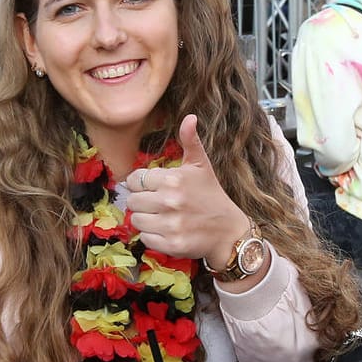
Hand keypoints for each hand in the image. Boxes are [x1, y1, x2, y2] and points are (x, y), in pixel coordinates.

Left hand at [127, 114, 252, 269]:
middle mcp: (169, 200)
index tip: (155, 189)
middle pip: (132, 201)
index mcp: (173, 179)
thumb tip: (190, 117)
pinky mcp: (171, 244)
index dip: (142, 184)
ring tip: (163, 218)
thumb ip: (191, 141)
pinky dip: (153, 237)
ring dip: (146, 220)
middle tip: (159, 205)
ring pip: (136, 220)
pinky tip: (167, 232)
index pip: (135, 180)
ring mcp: (170, 224)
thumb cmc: (212, 196)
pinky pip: (145, 239)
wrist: (229, 232)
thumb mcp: (202, 166)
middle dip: (143, 202)